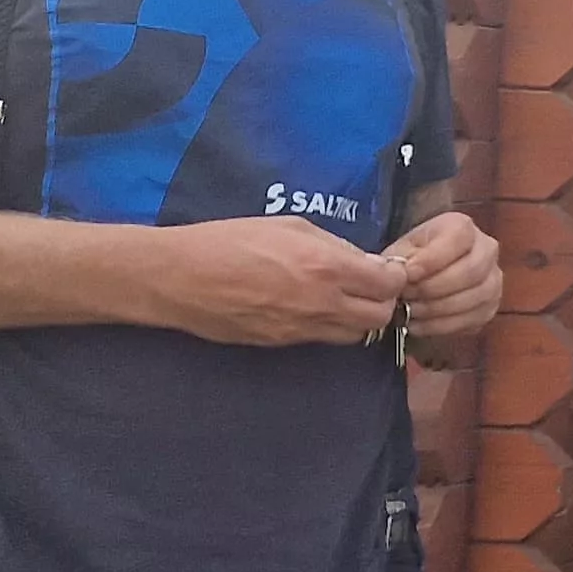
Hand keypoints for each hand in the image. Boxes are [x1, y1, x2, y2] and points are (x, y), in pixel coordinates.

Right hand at [140, 216, 407, 345]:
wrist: (178, 277)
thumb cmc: (231, 240)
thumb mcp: (290, 227)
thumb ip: (335, 246)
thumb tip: (364, 262)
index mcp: (327, 268)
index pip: (390, 284)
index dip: (393, 276)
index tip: (385, 269)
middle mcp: (322, 304)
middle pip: (380, 316)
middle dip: (382, 300)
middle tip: (367, 285)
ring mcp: (302, 329)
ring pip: (355, 335)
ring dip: (358, 318)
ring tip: (341, 298)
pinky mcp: (281, 344)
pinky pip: (322, 339)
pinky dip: (329, 326)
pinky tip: (312, 307)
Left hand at [382, 212, 502, 339]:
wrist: (425, 277)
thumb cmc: (412, 259)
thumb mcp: (401, 250)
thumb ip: (401, 258)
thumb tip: (402, 275)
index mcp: (463, 228)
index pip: (458, 238)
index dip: (433, 258)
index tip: (408, 274)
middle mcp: (487, 250)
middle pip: (471, 271)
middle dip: (433, 288)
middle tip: (406, 296)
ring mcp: (493, 281)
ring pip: (474, 298)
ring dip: (436, 309)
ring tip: (409, 311)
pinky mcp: (490, 308)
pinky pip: (471, 320)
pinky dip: (441, 325)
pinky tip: (418, 324)